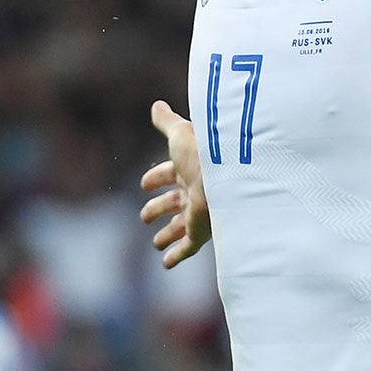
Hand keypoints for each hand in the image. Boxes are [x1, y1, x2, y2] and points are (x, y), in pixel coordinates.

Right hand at [140, 100, 211, 268]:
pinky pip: (188, 248)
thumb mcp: (180, 134)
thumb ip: (167, 122)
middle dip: (158, 209)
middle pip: (172, 202)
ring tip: (156, 243)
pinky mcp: (202, 231)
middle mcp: (194, 191)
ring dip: (167, 235)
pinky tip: (166, 264)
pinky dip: (176, 256)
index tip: (143, 184)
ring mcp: (198, 213)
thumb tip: (156, 105)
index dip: (155, 179)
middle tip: (145, 217)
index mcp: (189, 168)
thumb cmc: (204, 152)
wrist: (227, 175)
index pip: (168, 174)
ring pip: (179, 227)